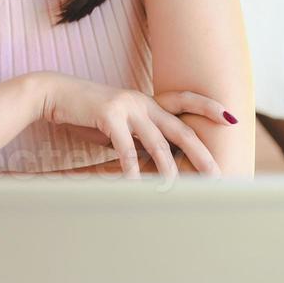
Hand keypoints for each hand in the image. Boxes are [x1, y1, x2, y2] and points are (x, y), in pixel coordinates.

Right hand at [38, 73, 231, 178]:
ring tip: (177, 189)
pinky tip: (135, 185)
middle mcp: (141, 100)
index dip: (207, 106)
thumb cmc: (84, 111)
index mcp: (146, 100)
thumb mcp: (116, 122)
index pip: (183, 100)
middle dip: (201, 152)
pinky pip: (125, 149)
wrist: (52, 93)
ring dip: (168, 169)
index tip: (230, 117)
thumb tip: (153, 159)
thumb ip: (135, 136)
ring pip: (157, 142)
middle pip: (180, 128)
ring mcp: (126, 106)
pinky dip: (132, 169)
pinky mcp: (108, 115)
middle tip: (217, 173)